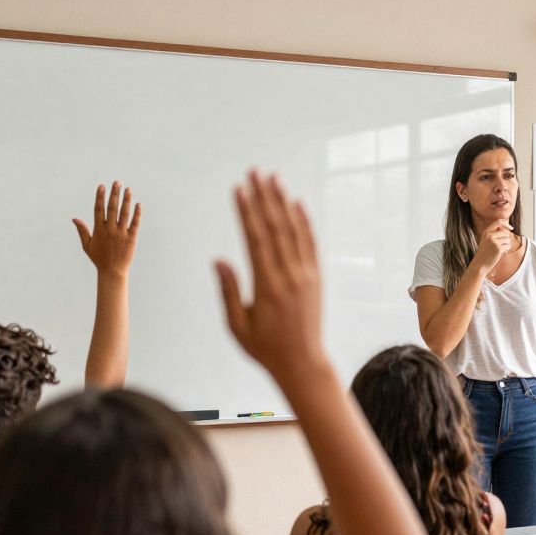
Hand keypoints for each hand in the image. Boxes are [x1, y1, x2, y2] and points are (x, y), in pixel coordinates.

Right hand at [74, 181, 139, 278]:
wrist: (113, 271)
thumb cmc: (99, 258)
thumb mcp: (87, 245)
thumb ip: (82, 230)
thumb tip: (74, 218)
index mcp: (99, 230)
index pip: (98, 209)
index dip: (100, 197)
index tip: (101, 186)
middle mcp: (110, 230)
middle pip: (112, 208)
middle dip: (114, 194)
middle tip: (117, 182)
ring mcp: (121, 233)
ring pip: (124, 213)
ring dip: (126, 200)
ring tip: (128, 189)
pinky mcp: (131, 238)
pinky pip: (135, 223)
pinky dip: (137, 213)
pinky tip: (138, 204)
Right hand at [217, 171, 325, 381]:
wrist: (302, 363)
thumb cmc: (265, 348)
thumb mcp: (237, 325)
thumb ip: (228, 291)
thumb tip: (219, 260)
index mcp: (267, 286)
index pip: (255, 240)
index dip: (246, 212)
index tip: (238, 189)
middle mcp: (290, 276)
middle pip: (275, 228)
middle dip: (263, 197)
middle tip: (254, 171)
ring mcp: (306, 275)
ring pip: (294, 231)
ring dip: (283, 202)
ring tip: (273, 178)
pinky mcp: (316, 277)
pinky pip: (310, 244)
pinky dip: (304, 222)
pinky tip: (296, 203)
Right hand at [474, 219, 515, 272]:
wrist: (480, 264)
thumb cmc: (485, 253)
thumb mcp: (487, 241)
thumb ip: (495, 234)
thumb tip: (508, 229)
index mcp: (486, 232)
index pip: (498, 222)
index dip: (506, 224)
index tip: (511, 228)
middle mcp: (489, 235)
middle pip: (505, 233)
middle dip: (505, 240)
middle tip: (499, 247)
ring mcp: (494, 242)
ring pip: (508, 240)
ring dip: (506, 246)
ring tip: (498, 251)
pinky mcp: (498, 248)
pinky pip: (508, 247)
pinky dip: (506, 251)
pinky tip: (499, 254)